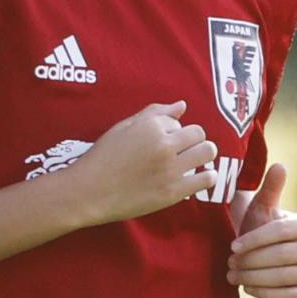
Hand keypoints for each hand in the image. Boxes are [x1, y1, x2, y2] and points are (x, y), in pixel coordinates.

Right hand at [66, 102, 221, 224]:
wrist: (88, 192)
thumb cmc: (102, 158)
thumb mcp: (123, 128)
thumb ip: (154, 114)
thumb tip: (182, 105)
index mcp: (151, 126)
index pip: (178, 121)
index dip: (171, 131)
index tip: (158, 142)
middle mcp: (164, 145)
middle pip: (199, 134)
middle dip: (192, 140)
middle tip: (181, 150)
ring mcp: (171, 169)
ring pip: (208, 152)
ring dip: (203, 154)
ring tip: (191, 161)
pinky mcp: (174, 191)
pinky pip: (207, 178)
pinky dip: (206, 176)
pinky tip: (194, 177)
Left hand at [225, 163, 296, 297]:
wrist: (265, 254)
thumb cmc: (261, 227)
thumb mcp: (262, 207)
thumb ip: (270, 189)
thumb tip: (280, 165)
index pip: (281, 233)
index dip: (254, 240)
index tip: (232, 247)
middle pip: (282, 256)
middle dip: (252, 261)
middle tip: (229, 264)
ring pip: (284, 277)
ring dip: (254, 277)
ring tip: (233, 275)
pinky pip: (289, 297)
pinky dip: (266, 293)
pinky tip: (248, 287)